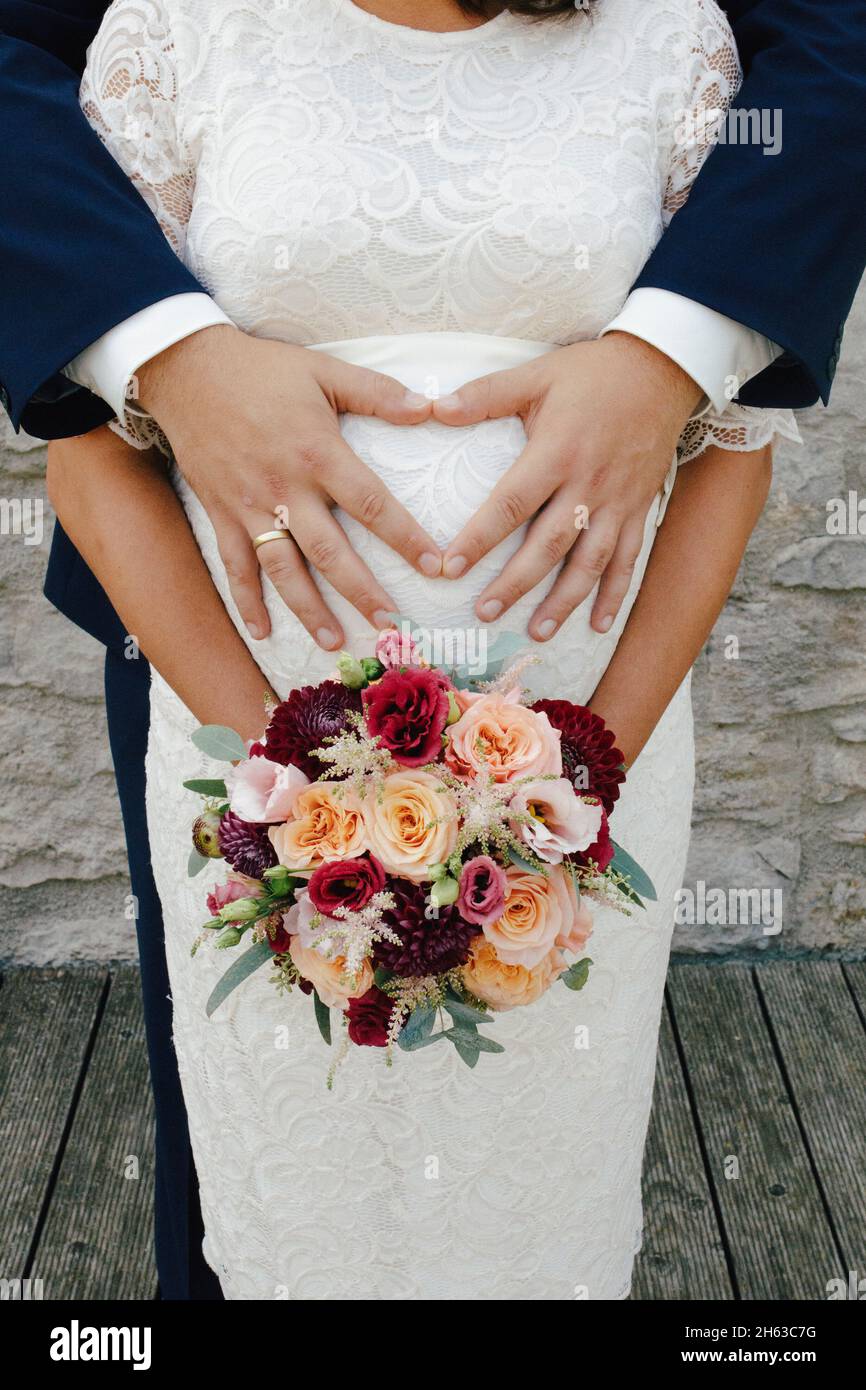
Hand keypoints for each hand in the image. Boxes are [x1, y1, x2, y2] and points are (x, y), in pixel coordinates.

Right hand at [136, 325, 442, 648]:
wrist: (186, 369)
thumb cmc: (261, 369)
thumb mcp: (323, 369)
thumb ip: (377, 392)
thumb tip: (430, 408)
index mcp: (317, 451)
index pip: (371, 503)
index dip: (405, 537)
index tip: (435, 567)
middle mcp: (285, 487)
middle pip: (330, 551)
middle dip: (362, 591)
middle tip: (390, 624)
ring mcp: (249, 506)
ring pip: (283, 568)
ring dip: (309, 609)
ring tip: (334, 641)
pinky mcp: (221, 513)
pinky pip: (235, 566)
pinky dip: (247, 601)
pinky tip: (262, 633)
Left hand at [431, 333, 702, 639]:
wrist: (663, 369)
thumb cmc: (593, 373)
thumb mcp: (537, 374)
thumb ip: (486, 395)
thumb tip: (433, 408)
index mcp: (557, 452)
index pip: (511, 504)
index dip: (479, 538)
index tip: (449, 568)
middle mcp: (588, 484)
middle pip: (548, 544)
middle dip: (515, 583)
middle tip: (484, 613)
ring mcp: (618, 501)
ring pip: (590, 562)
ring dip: (564, 600)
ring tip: (538, 631)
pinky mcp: (640, 509)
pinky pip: (629, 558)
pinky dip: (616, 594)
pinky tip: (600, 624)